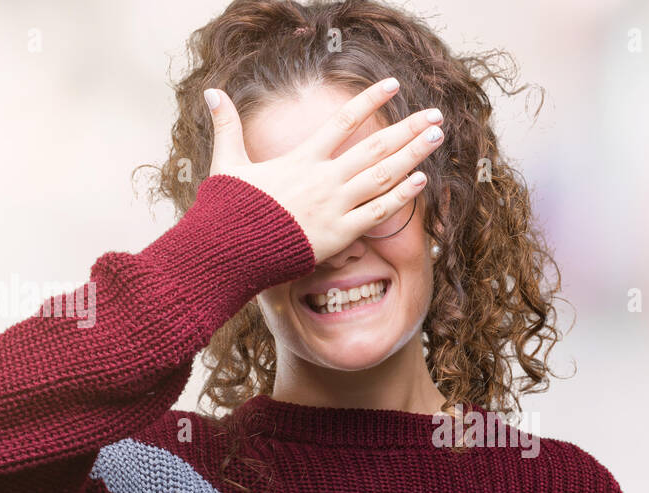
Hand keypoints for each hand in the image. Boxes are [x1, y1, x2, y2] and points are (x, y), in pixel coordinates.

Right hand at [203, 78, 444, 263]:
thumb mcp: (227, 163)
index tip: (394, 86)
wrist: (230, 251)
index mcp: (302, 159)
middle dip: (408, 129)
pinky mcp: (340, 234)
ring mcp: (335, 206)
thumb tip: (212, 92)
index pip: (343, 121)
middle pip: (375, 147)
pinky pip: (377, 213)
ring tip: (437, 138)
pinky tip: (422, 180)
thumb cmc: (230, 210)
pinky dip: (401, 197)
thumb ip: (227, 127)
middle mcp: (324, 179)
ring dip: (413, 155)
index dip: (370, 100)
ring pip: (383, 176)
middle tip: (435, 115)